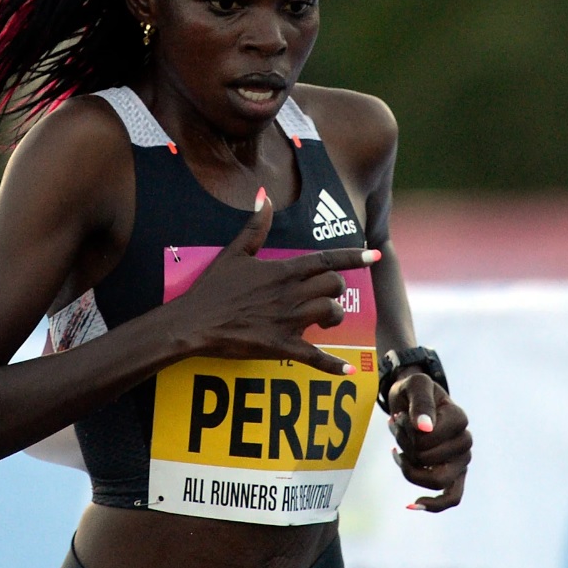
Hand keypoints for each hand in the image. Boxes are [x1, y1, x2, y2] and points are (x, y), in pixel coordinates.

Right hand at [172, 189, 379, 375]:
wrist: (194, 322)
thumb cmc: (212, 288)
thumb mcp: (234, 252)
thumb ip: (255, 226)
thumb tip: (264, 196)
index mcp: (282, 271)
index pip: (326, 259)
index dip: (353, 257)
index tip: (373, 255)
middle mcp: (291, 294)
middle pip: (334, 285)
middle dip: (337, 288)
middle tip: (328, 293)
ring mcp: (288, 321)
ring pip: (331, 313)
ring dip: (335, 316)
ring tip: (326, 320)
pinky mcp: (281, 346)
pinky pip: (315, 356)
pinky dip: (333, 365)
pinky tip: (348, 370)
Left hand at [387, 372, 470, 511]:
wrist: (413, 399)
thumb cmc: (415, 391)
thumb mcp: (415, 385)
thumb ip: (421, 402)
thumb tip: (425, 428)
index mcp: (459, 418)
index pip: (426, 440)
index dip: (406, 432)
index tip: (400, 416)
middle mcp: (465, 441)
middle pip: (427, 460)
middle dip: (404, 447)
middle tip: (398, 428)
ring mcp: (461, 460)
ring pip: (435, 481)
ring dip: (409, 467)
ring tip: (399, 450)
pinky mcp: (455, 474)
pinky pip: (452, 498)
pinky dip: (433, 504)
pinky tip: (411, 504)